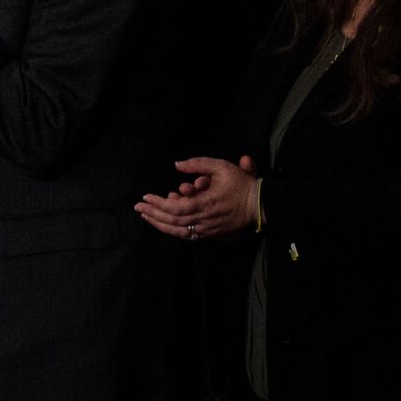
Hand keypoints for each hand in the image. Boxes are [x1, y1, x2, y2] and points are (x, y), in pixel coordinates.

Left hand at [137, 155, 258, 240]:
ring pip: (179, 232)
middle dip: (153, 214)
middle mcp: (205, 219)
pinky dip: (174, 232)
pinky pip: (189, 236)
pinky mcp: (212, 234)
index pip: (175, 208)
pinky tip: (164, 226)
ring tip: (146, 217)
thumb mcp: (221, 166)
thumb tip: (177, 164)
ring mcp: (208, 229)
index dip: (158, 204)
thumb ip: (197, 164)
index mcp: (205, 204)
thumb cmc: (241, 185)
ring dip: (160, 225)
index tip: (145, 197)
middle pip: (173, 221)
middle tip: (138, 208)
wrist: (261, 205)